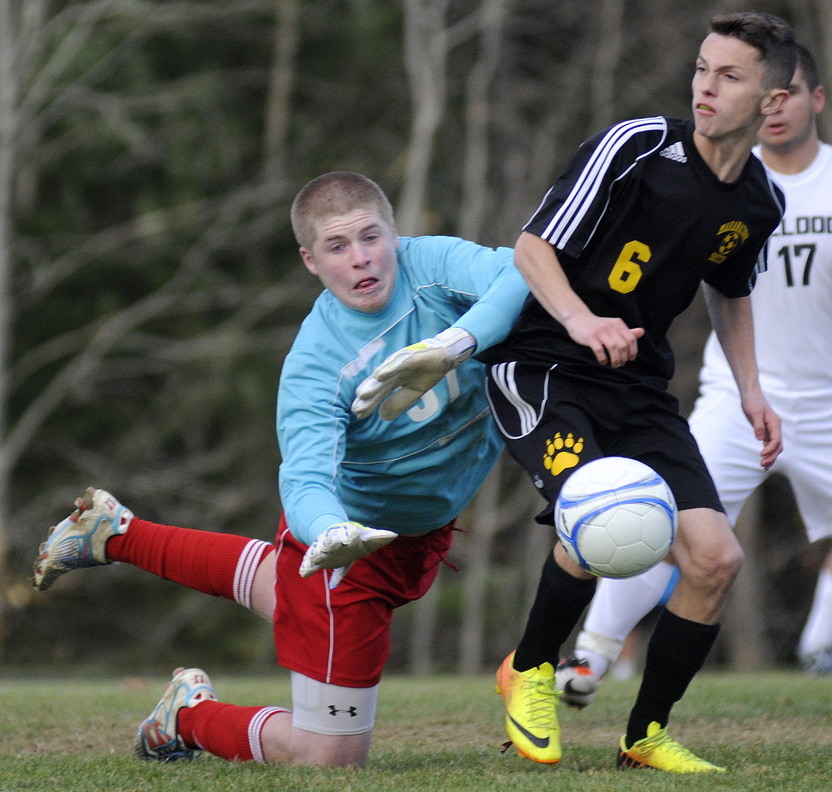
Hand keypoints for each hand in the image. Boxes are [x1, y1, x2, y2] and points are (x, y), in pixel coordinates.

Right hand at [299, 522, 396, 588]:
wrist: (333, 534)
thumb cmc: (354, 539)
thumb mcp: (366, 538)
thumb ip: (378, 537)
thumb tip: (393, 535)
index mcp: (346, 535)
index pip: (347, 534)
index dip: (347, 536)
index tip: (348, 538)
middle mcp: (333, 540)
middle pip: (330, 542)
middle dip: (329, 545)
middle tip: (330, 547)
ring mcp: (324, 548)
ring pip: (318, 551)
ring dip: (315, 557)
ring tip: (312, 563)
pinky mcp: (316, 556)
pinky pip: (310, 562)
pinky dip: (307, 568)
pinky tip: (304, 573)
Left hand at [352, 328, 475, 419]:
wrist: (444, 355)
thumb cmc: (427, 372)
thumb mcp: (413, 392)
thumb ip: (398, 403)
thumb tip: (382, 416)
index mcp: (393, 381)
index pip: (379, 394)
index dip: (370, 404)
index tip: (359, 415)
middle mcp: (393, 372)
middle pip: (378, 386)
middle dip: (368, 397)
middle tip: (356, 409)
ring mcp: (400, 363)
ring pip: (384, 375)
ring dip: (374, 384)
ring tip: (362, 394)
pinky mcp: (410, 356)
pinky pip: (399, 363)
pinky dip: (389, 369)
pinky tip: (379, 376)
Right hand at [564, 314, 643, 367]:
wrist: (578, 319)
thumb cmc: (597, 326)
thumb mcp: (613, 326)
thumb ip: (627, 331)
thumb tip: (642, 332)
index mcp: (617, 323)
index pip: (631, 338)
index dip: (633, 351)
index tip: (630, 359)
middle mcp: (610, 326)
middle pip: (623, 345)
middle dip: (623, 358)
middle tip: (620, 364)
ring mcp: (599, 331)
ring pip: (613, 348)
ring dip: (615, 360)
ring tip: (614, 365)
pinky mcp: (589, 337)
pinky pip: (599, 350)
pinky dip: (603, 359)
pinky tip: (603, 362)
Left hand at [741, 390, 781, 470]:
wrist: (751, 395)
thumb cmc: (752, 402)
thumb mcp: (754, 413)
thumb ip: (758, 426)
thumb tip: (760, 438)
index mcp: (775, 423)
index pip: (776, 440)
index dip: (770, 449)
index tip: (761, 454)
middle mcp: (775, 428)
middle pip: (778, 446)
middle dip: (772, 456)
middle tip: (763, 465)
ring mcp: (771, 430)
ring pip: (774, 447)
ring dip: (771, 457)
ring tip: (764, 467)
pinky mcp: (765, 431)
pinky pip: (769, 444)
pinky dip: (767, 452)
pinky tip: (763, 460)